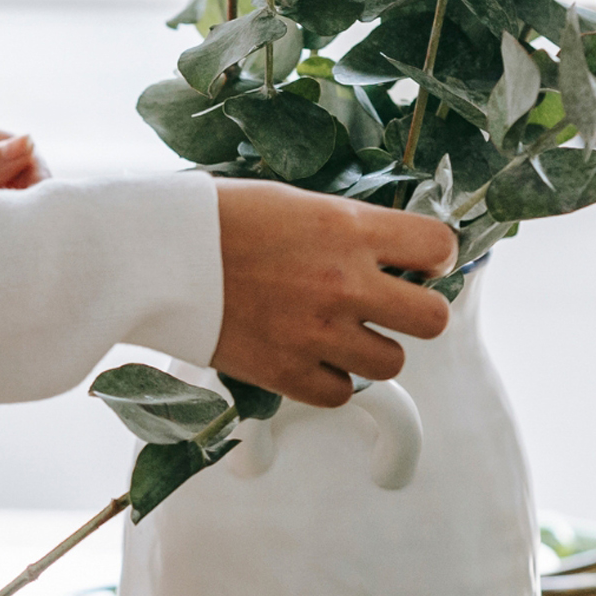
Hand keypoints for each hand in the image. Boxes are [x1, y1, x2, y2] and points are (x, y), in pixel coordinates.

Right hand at [210, 179, 454, 407]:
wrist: (156, 256)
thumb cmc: (219, 219)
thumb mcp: (297, 202)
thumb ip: (349, 229)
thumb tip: (390, 251)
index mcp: (349, 229)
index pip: (438, 248)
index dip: (434, 258)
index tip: (419, 263)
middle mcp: (344, 283)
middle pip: (432, 319)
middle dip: (416, 312)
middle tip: (389, 306)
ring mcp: (317, 333)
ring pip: (391, 361)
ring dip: (371, 348)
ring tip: (338, 332)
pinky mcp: (286, 372)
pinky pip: (341, 393)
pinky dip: (330, 379)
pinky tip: (309, 355)